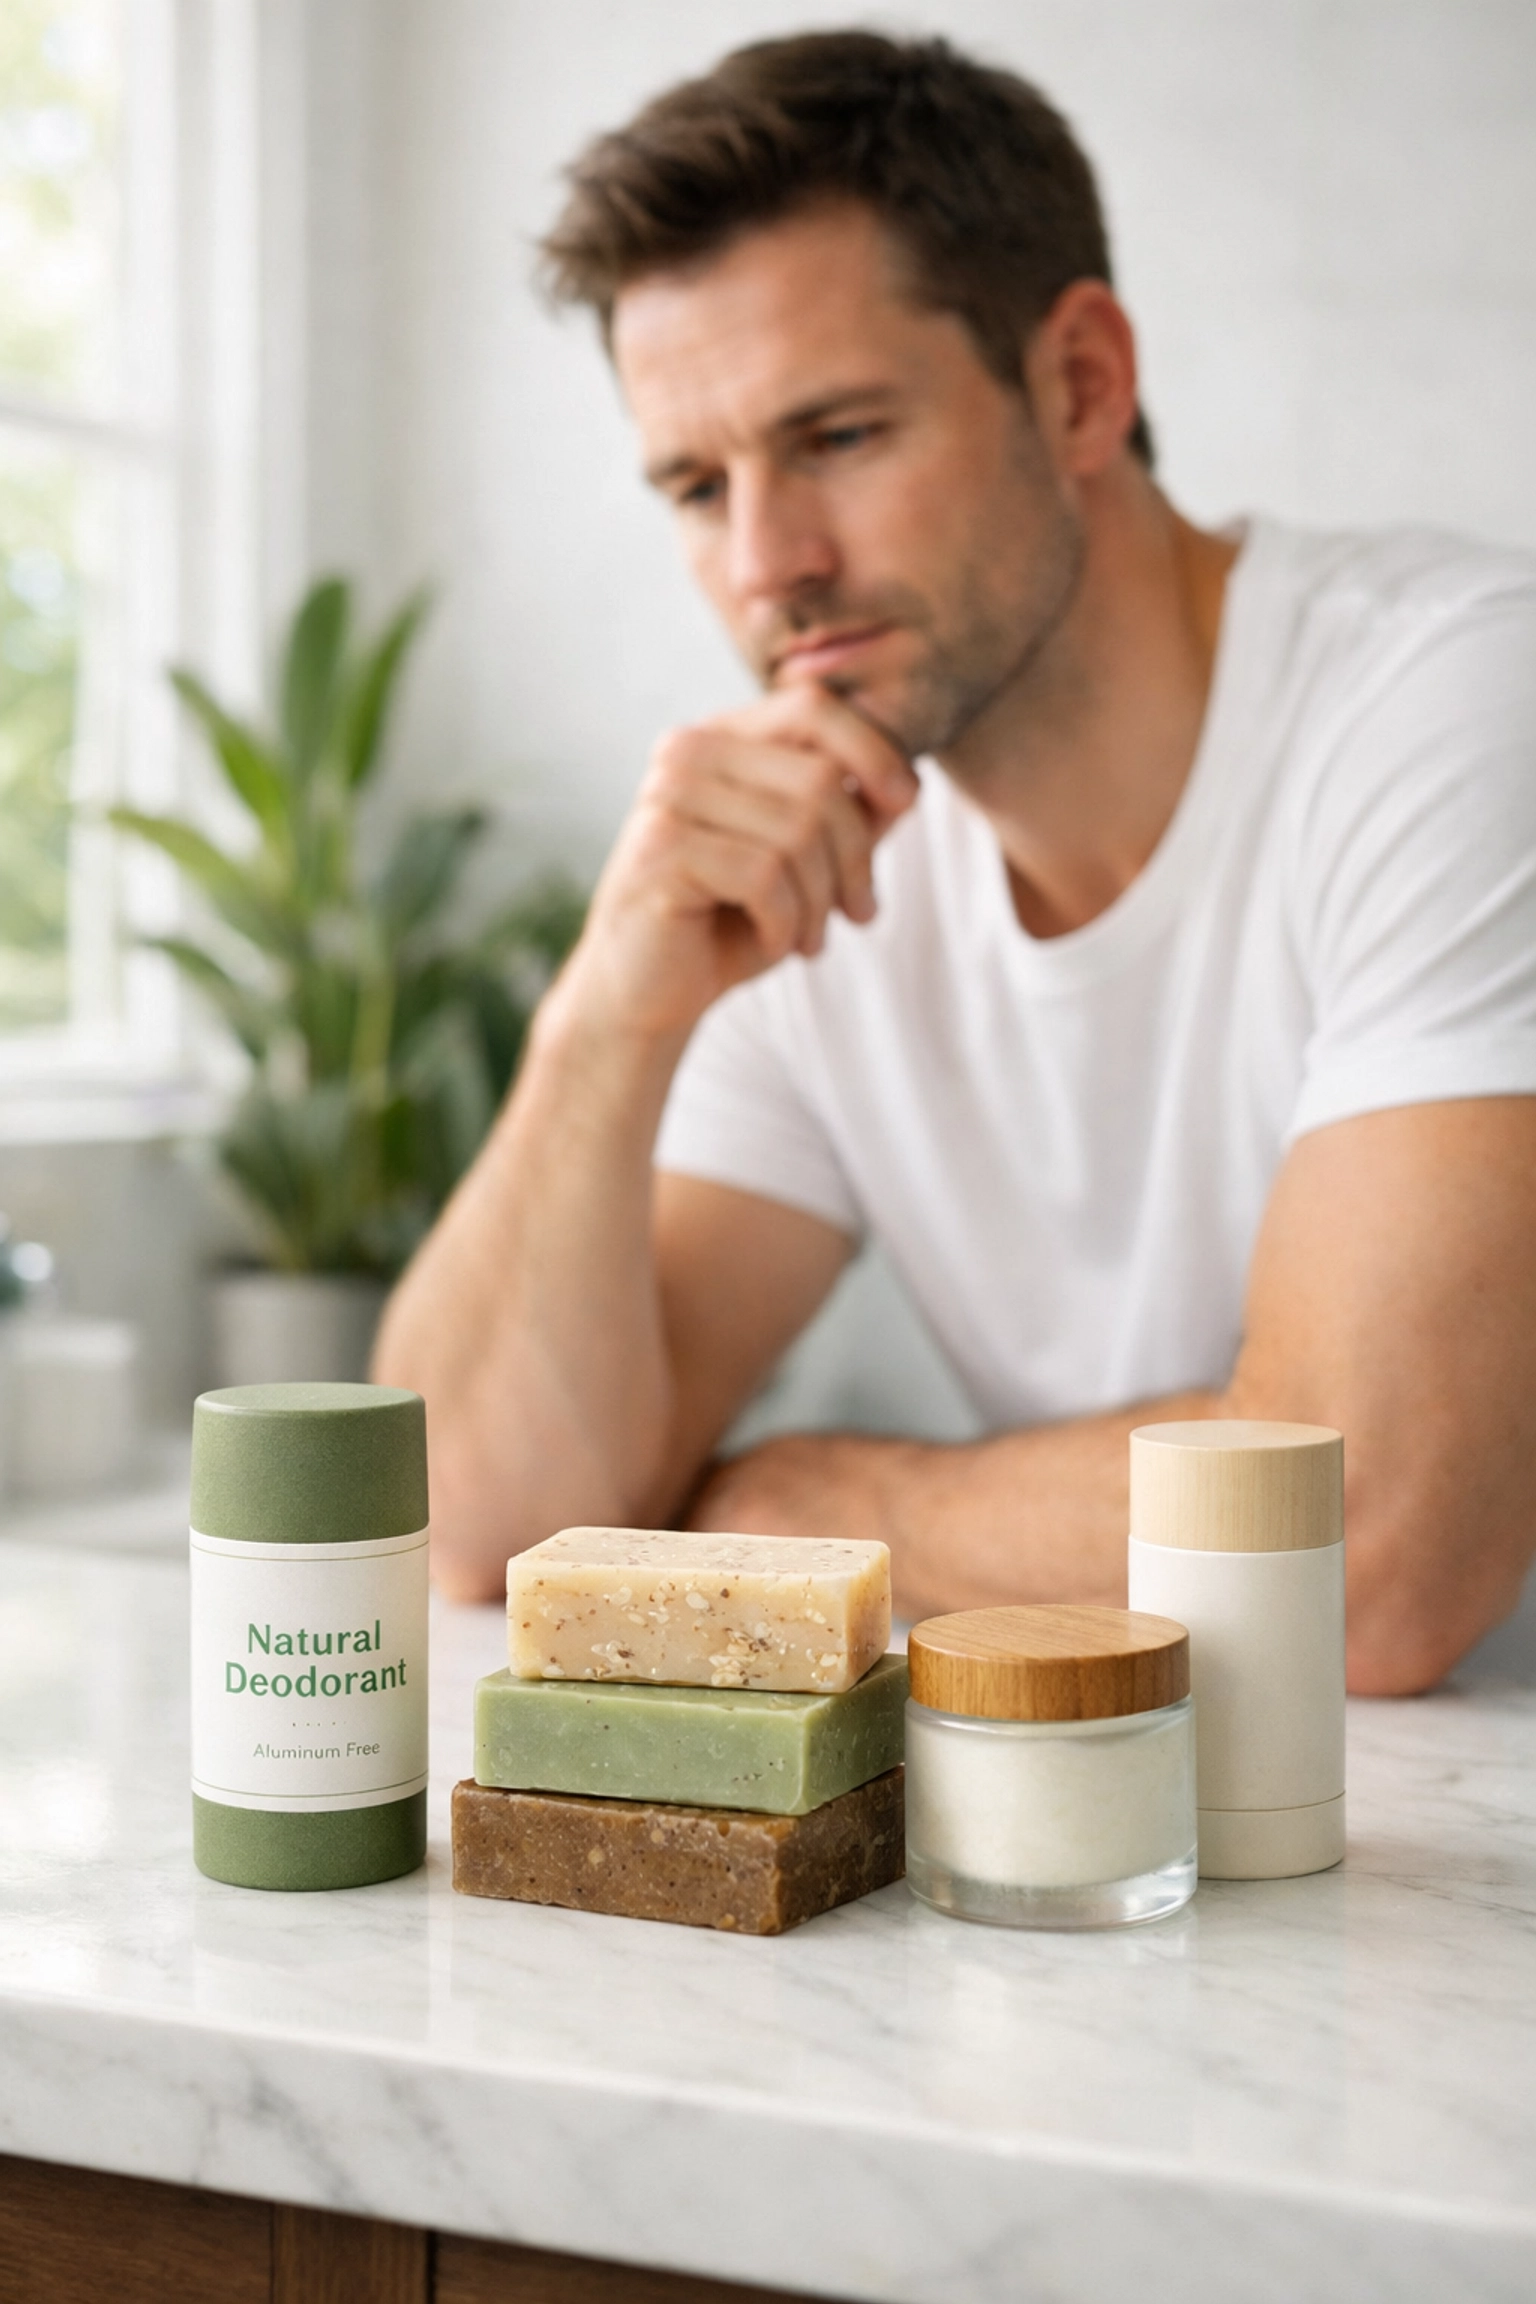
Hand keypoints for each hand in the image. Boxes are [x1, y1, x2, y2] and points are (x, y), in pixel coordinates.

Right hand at [558, 685, 917, 1042]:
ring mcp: (667, 797)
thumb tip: (908, 786)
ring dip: (821, 901)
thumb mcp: (805, 863)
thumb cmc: (729, 922)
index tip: (906, 803)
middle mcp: (686, 752)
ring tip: (809, 937)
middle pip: (819, 780)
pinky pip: (765, 877)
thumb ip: (850, 817)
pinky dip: (786, 923)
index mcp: (719, 738)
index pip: (811, 707)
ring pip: (799, 832)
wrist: (649, 993)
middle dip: (856, 857)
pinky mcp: (661, 851)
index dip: (872, 749)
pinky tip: (773, 944)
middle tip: (858, 911)